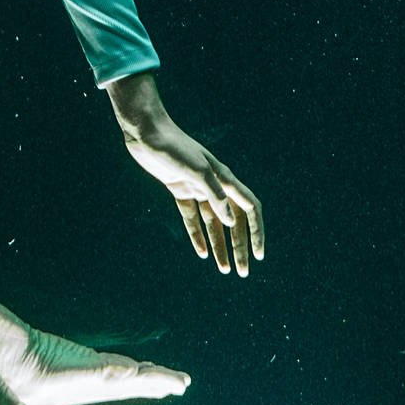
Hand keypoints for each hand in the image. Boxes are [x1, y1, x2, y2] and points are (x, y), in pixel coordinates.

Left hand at [121, 116, 264, 276]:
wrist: (146, 132)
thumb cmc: (173, 147)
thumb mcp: (196, 170)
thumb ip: (216, 194)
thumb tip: (233, 222)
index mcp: (224, 179)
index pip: (250, 208)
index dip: (257, 232)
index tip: (259, 255)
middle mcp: (214, 184)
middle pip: (233, 221)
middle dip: (239, 246)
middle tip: (242, 272)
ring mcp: (196, 187)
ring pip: (213, 223)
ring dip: (220, 246)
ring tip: (224, 270)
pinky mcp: (179, 190)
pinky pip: (192, 218)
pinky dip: (197, 235)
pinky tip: (201, 253)